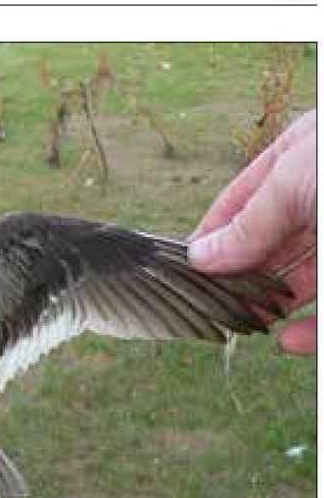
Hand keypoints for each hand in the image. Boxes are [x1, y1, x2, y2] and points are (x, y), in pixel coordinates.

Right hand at [189, 110, 315, 353]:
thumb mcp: (294, 182)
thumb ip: (248, 222)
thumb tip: (201, 256)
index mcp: (302, 158)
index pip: (242, 200)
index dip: (213, 234)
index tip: (187, 271)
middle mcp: (321, 198)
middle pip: (270, 244)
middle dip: (242, 276)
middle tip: (213, 308)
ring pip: (300, 279)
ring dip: (274, 304)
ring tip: (251, 325)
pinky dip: (310, 330)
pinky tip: (291, 339)